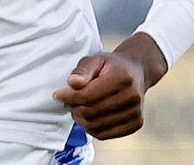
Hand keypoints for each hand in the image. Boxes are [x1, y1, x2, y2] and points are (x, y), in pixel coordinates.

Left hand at [52, 33, 166, 139]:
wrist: (136, 73)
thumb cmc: (111, 66)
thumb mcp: (96, 59)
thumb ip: (83, 70)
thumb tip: (72, 83)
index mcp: (122, 77)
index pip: (88, 95)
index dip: (68, 97)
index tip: (58, 94)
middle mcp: (132, 97)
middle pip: (91, 112)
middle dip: (74, 108)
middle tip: (67, 102)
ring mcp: (136, 113)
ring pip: (96, 126)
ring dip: (80, 120)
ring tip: (76, 108)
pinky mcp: (136, 124)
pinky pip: (104, 134)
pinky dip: (90, 128)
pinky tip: (87, 117)